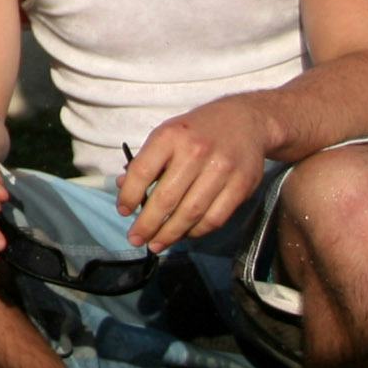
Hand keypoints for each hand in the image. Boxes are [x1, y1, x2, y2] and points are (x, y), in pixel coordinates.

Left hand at [118, 100, 272, 250]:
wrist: (245, 122)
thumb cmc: (196, 131)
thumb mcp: (166, 135)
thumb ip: (147, 161)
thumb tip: (124, 187)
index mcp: (170, 137)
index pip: (142, 171)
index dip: (129, 195)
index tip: (122, 212)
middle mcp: (195, 153)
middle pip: (167, 198)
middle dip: (148, 224)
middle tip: (136, 240)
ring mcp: (221, 170)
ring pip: (191, 213)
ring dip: (171, 234)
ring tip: (156, 244)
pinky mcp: (241, 186)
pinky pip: (215, 217)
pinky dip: (197, 231)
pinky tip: (184, 235)